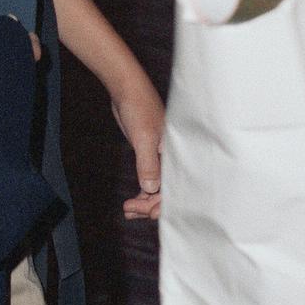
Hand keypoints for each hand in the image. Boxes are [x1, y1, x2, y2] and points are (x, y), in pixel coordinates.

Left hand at [111, 75, 163, 220]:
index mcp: (177, 155)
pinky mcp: (149, 155)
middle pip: (167, 191)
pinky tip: (131, 203)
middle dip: (151, 205)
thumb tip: (151, 189)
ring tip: (128, 210)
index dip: (163, 203)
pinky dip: (141, 192)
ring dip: (144, 202)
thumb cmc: (140, 109)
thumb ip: (148, 164)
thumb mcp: (144, 138)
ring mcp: (160, 158)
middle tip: (131, 211)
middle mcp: (172, 158)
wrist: (127, 91)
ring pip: (157, 188)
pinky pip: (149, 180)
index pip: (176, 187)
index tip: (147, 213)